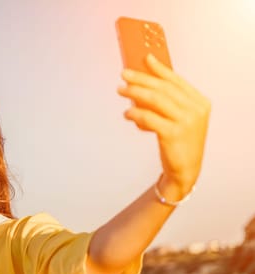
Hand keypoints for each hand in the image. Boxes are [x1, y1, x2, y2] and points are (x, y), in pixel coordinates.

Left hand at [117, 54, 210, 198]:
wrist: (185, 169)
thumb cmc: (178, 141)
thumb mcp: (179, 118)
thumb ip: (167, 102)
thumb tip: (143, 84)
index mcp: (199, 102)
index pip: (176, 80)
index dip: (160, 68)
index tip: (145, 58)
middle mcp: (195, 110)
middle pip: (163, 88)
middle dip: (141, 79)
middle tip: (124, 75)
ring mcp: (186, 122)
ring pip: (156, 100)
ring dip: (135, 93)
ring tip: (121, 90)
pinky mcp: (173, 134)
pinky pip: (150, 118)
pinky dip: (136, 113)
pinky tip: (127, 113)